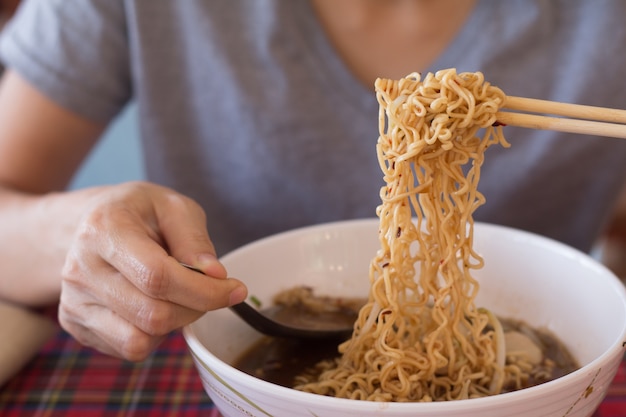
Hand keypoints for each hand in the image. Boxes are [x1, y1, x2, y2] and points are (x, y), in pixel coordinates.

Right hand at [58, 181, 246, 360]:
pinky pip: (129, 349)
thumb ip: (194, 239)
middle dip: (196, 308)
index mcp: (104, 230)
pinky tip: (155, 305)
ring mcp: (74, 301)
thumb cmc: (138, 213)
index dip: (204, 291)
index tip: (235, 289)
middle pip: (152, 314)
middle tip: (211, 291)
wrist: (89, 225)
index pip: (158, 277)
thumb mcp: (173, 207)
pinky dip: (154, 335)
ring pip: (140, 340)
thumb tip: (215, 275)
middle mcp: (80, 269)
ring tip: (177, 295)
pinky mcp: (76, 325)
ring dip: (175, 324)